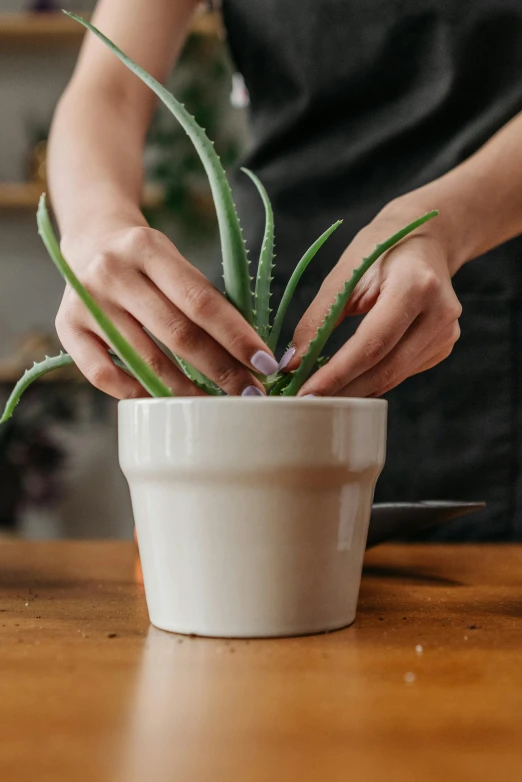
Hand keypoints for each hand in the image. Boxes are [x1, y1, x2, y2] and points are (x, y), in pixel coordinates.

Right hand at [56, 219, 277, 397]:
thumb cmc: (147, 260)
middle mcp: (112, 272)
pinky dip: (138, 392)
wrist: (90, 241)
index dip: (237, 336)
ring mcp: (85, 301)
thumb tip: (250, 353)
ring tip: (217, 406)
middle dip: (221, 369)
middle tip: (250, 393)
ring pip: (145, 360)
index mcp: (148, 247)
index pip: (201, 301)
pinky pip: (104, 375)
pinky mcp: (66, 328)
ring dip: (187, 390)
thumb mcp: (174, 261)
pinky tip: (164, 402)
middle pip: (177, 333)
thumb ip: (203, 299)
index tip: (266, 364)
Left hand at [288, 203, 461, 396]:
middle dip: (343, 390)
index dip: (338, 374)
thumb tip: (292, 362)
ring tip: (321, 396)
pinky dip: (372, 380)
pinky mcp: (442, 346)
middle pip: (385, 368)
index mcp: (415, 287)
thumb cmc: (379, 251)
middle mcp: (439, 313)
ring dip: (355, 390)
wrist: (425, 239)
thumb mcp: (345, 274)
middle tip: (307, 403)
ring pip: (393, 377)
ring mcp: (446, 333)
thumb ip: (318, 319)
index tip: (306, 392)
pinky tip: (348, 382)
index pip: (372, 344)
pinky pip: (401, 373)